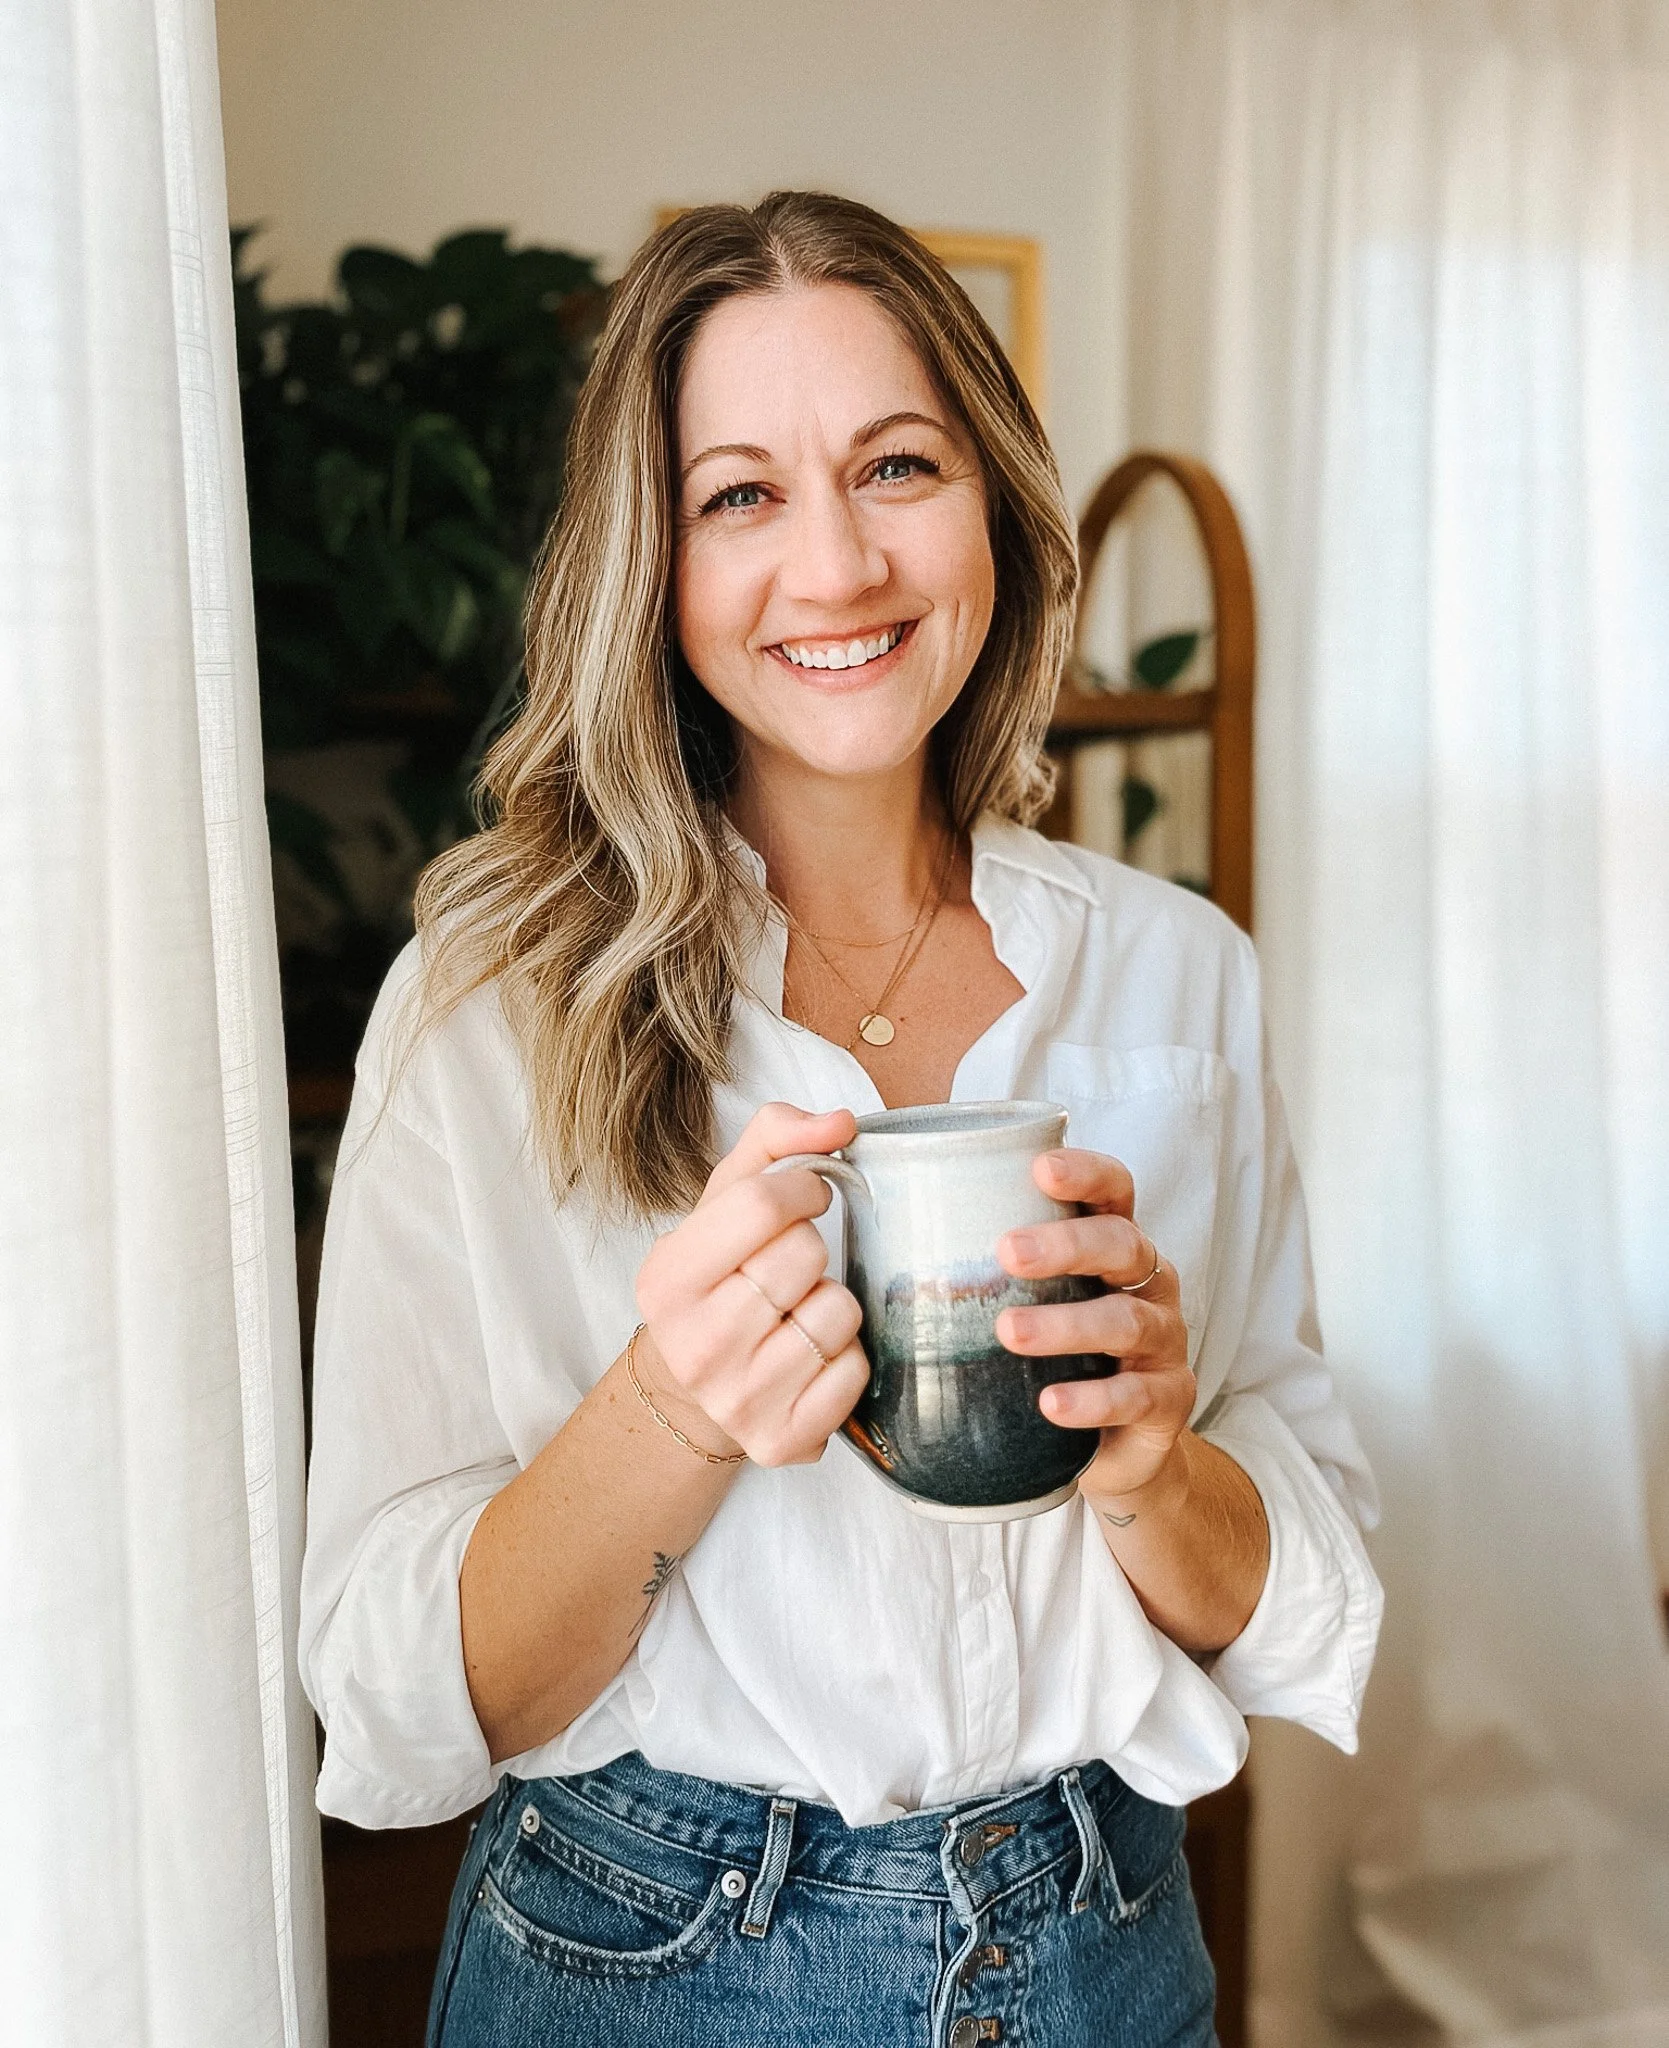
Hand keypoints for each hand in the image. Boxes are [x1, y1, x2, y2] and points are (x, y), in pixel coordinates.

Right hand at [634, 1103, 868, 1467]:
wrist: (692, 1389)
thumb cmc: (720, 1278)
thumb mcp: (724, 1201)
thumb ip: (777, 1140)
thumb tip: (843, 1122)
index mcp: (666, 1278)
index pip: (759, 1203)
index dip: (803, 1185)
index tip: (808, 1194)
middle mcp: (695, 1345)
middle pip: (804, 1255)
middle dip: (812, 1247)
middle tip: (791, 1265)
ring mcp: (738, 1399)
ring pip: (840, 1312)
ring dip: (833, 1301)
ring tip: (798, 1311)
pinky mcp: (783, 1441)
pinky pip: (856, 1371)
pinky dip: (848, 1355)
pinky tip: (812, 1354)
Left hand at [994, 1147, 1193, 1501]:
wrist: (1109, 1448)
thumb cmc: (1052, 1355)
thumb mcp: (1020, 1301)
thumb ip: (969, 1263)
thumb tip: (865, 1217)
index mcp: (1109, 1244)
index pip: (1113, 1189)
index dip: (1085, 1172)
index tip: (1039, 1168)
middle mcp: (1146, 1282)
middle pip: (1121, 1244)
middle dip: (1066, 1243)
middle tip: (1007, 1252)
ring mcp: (1163, 1341)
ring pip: (1126, 1320)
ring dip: (1066, 1324)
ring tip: (1008, 1332)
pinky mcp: (1167, 1400)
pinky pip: (1137, 1395)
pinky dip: (1093, 1399)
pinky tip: (1050, 1404)